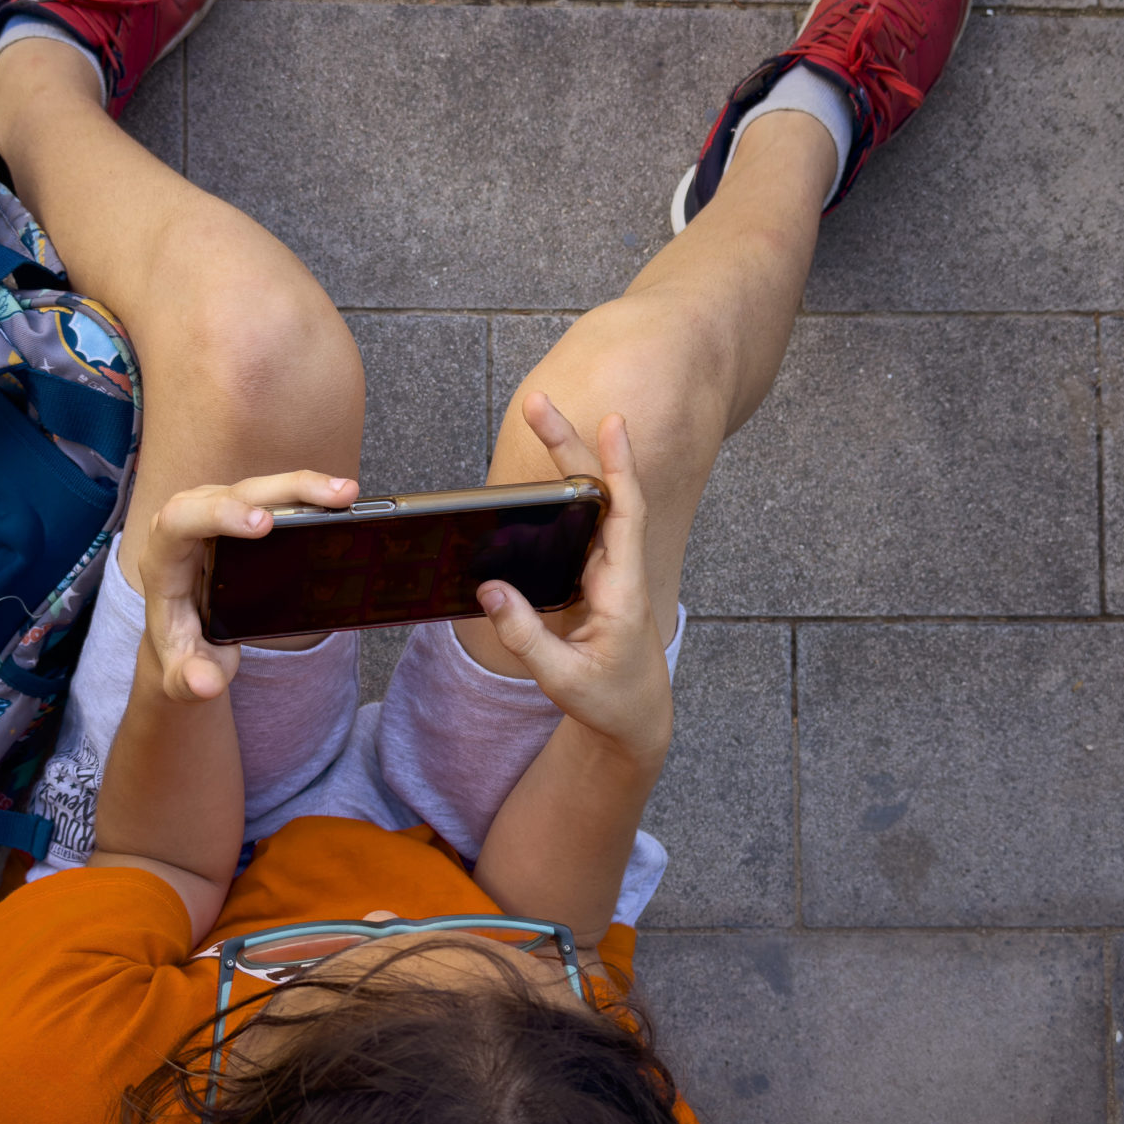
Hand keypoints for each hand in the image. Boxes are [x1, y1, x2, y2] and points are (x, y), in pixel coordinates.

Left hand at [138, 470, 357, 702]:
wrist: (188, 638)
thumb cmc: (186, 652)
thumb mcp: (184, 675)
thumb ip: (189, 680)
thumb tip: (204, 683)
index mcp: (164, 559)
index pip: (181, 521)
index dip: (219, 514)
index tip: (263, 525)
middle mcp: (186, 525)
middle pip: (231, 492)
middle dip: (283, 492)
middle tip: (332, 499)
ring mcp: (214, 513)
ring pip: (258, 488)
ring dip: (304, 488)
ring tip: (348, 494)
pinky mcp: (239, 512)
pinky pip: (272, 495)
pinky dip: (308, 496)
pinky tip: (342, 499)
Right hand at [473, 393, 673, 766]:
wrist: (635, 721)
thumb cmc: (608, 701)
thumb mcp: (562, 678)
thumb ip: (525, 637)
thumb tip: (489, 589)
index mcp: (622, 591)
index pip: (625, 516)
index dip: (619, 468)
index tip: (613, 422)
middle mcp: (618, 571)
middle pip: (600, 494)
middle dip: (572, 445)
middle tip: (539, 402)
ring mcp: (605, 572)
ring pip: (588, 505)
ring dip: (565, 461)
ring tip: (541, 416)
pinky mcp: (590, 579)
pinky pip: (577, 527)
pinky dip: (559, 496)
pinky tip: (536, 475)